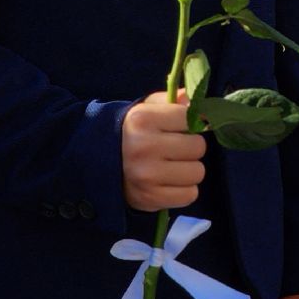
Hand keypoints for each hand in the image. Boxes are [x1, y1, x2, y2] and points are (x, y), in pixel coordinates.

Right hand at [121, 91, 205, 211]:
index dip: (190, 123)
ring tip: (173, 166)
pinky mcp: (150, 198)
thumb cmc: (133, 133)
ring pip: (197, 172)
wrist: (100, 166)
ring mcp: (147, 175)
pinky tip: (169, 182)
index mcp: (143, 119)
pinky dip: (184, 190)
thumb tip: (199, 103)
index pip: (190, 118)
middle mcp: (144, 147)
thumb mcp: (146, 109)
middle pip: (198, 147)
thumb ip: (173, 100)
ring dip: (189, 170)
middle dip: (191, 147)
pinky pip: (189, 195)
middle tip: (176, 149)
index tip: (181, 128)